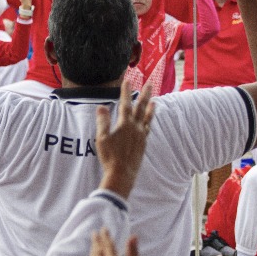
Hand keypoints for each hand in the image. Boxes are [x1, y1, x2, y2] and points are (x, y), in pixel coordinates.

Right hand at [93, 78, 154, 197]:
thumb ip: (103, 121)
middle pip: (141, 107)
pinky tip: (149, 121)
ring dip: (151, 108)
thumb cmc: (110, 157)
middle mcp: (136, 128)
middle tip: (150, 83)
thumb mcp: (102, 138)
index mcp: (125, 124)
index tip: (127, 80)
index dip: (126, 91)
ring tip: (155, 101)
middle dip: (145, 94)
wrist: (122, 174)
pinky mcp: (143, 144)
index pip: (125, 104)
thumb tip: (102, 107)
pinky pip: (148, 129)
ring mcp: (141, 136)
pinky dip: (150, 121)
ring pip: (147, 118)